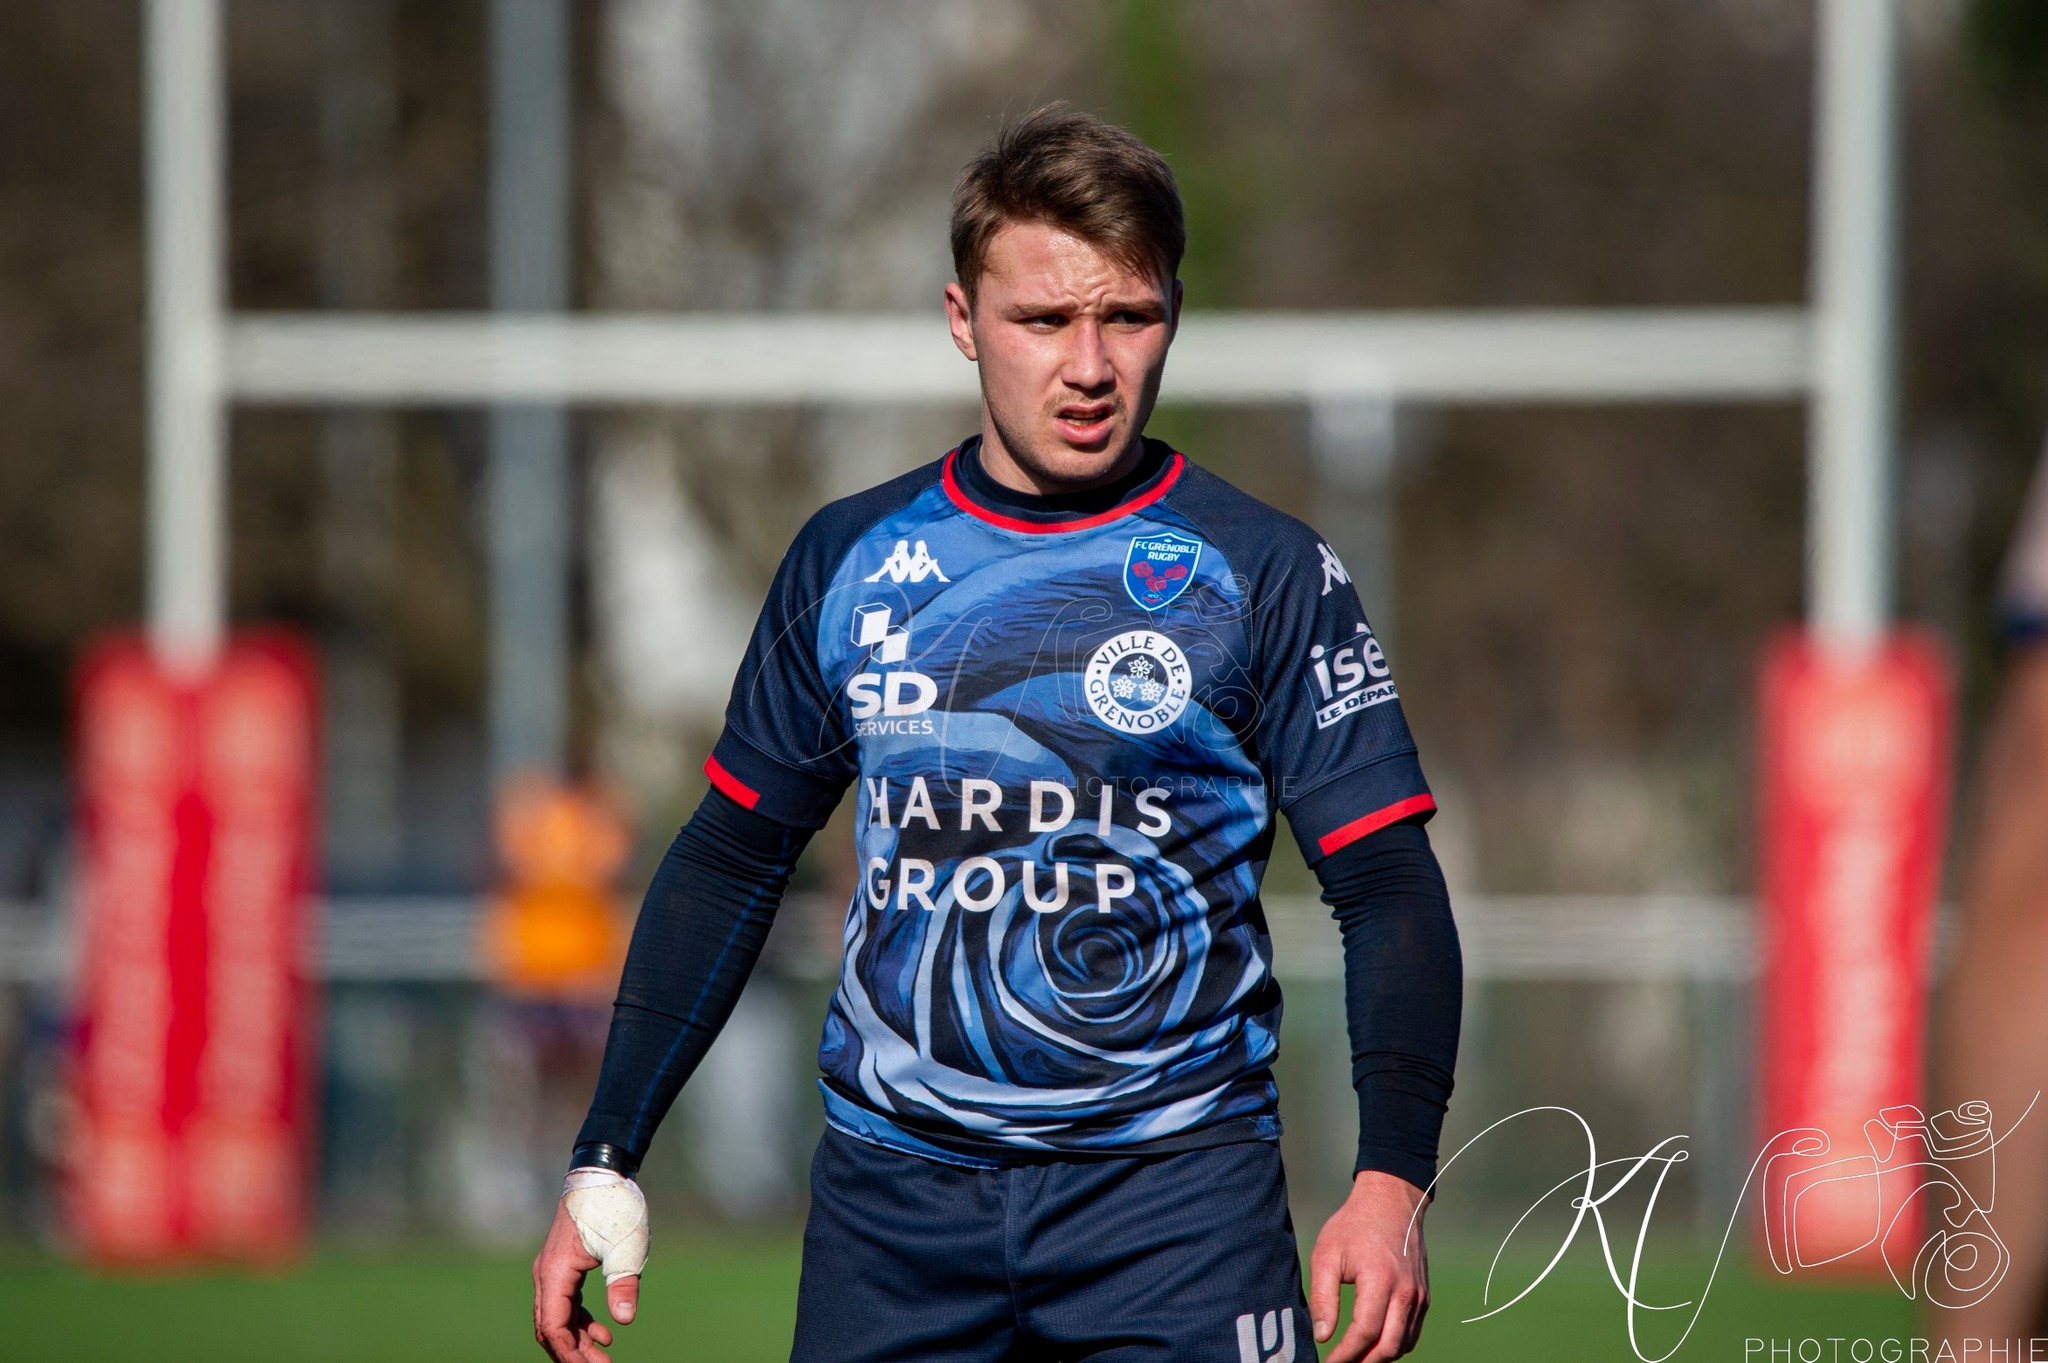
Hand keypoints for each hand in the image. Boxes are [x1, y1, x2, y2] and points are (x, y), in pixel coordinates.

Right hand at [532, 1191, 642, 1362]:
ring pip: (557, 1318)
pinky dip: (580, 1322)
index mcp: (555, 1273)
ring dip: (577, 1341)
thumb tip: (624, 1320)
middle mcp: (547, 1275)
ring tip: (604, 1358)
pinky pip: (565, 1304)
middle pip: (551, 1328)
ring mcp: (553, 1271)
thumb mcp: (626, 1247)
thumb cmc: (613, 1207)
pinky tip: (603, 1334)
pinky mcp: (563, 1267)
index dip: (570, 1354)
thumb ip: (624, 1283)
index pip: (553, 1327)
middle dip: (573, 1353)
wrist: (601, 1174)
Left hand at [1308, 1169, 1430, 1362]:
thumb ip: (1323, 1298)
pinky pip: (1410, 1334)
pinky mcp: (1423, 1297)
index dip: (1345, 1354)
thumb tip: (1322, 1337)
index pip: (1365, 1332)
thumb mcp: (1326, 1255)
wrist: (1392, 1202)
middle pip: (1388, 1347)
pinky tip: (1371, 1345)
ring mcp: (1419, 1296)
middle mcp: (1405, 1292)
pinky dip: (1393, 1346)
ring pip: (1402, 1345)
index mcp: (1379, 1279)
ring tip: (1353, 1358)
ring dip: (1378, 1358)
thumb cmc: (1353, 1226)